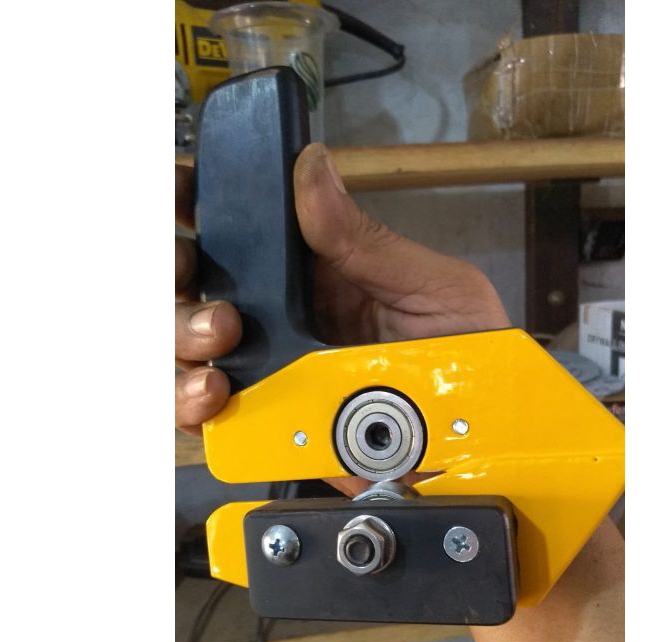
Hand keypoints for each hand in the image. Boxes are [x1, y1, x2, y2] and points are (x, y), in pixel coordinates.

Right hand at [176, 144, 510, 487]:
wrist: (486, 441)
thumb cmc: (474, 354)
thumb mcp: (433, 287)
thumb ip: (368, 240)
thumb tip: (311, 166)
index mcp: (320, 269)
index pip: (245, 227)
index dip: (198, 203)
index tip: (177, 193)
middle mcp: (285, 316)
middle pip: (200, 285)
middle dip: (178, 274)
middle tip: (198, 282)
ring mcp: (276, 373)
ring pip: (193, 348)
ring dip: (183, 338)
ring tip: (218, 344)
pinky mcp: (275, 428)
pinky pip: (216, 415)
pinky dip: (194, 404)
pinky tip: (212, 395)